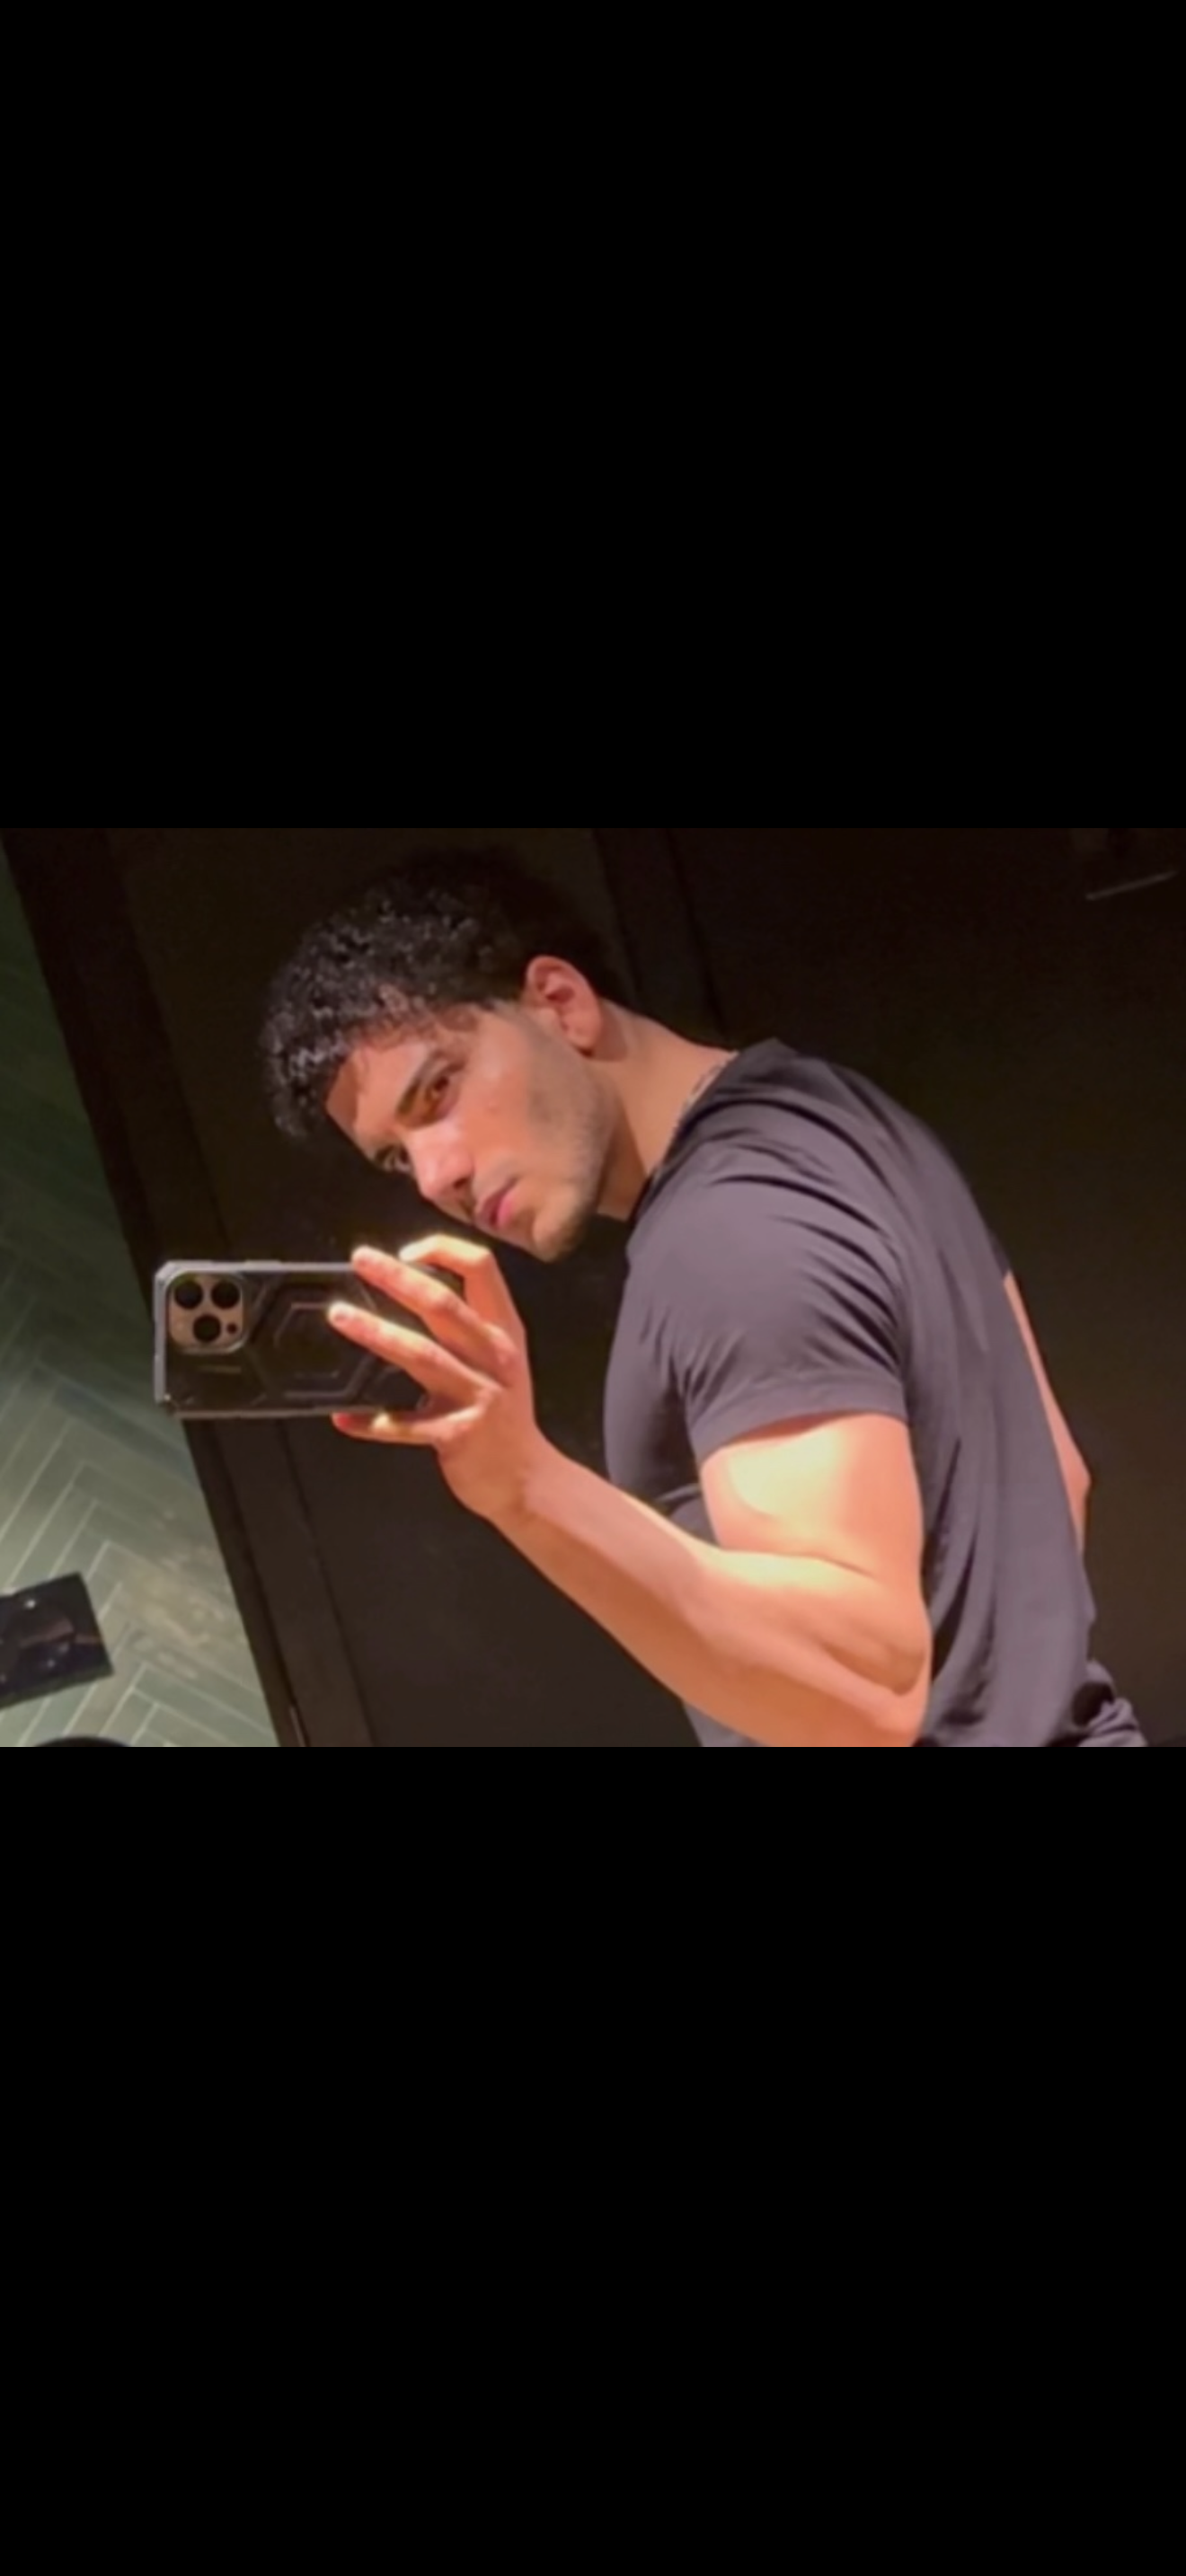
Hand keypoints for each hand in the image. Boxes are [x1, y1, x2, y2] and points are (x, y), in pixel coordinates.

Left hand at [327, 1237, 548, 1525]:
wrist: (528, 1480)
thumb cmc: (505, 1415)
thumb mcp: (502, 1361)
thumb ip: (468, 1327)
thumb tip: (410, 1288)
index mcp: (504, 1331)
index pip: (482, 1270)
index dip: (443, 1251)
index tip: (406, 1252)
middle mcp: (493, 1357)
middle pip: (444, 1305)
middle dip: (399, 1279)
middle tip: (360, 1260)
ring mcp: (476, 1396)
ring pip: (422, 1355)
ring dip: (377, 1333)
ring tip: (340, 1316)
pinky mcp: (457, 1435)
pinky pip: (406, 1425)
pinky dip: (372, 1422)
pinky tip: (344, 1418)